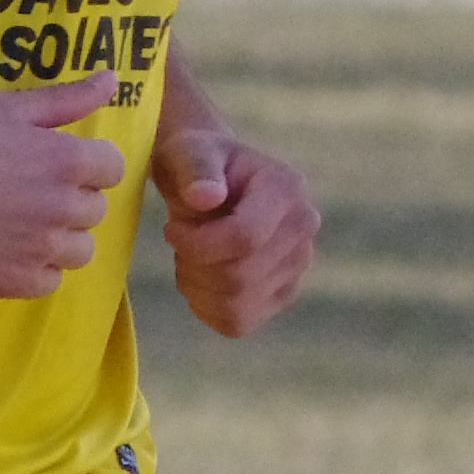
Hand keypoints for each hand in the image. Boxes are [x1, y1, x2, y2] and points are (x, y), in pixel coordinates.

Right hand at [0, 72, 125, 298]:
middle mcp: (60, 208)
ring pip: (79, 251)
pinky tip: (4, 248)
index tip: (53, 162)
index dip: (86, 163)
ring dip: (58, 237)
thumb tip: (113, 81)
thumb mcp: (5, 107)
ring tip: (18, 222)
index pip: (112, 169)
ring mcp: (38, 250)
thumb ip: (65, 98)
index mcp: (65, 161)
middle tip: (26, 189)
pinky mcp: (13, 283)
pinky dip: (34, 268)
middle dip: (70, 198)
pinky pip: (49, 281)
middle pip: (95, 210)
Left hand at [152, 127, 318, 336]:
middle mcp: (304, 226)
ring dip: (196, 285)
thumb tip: (206, 197)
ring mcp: (298, 264)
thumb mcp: (188, 150)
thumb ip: (195, 169)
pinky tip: (198, 277)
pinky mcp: (283, 293)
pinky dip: (205, 306)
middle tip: (176, 238)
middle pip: (240, 276)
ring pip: (237, 304)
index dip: (197, 244)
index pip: (245, 238)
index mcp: (287, 188)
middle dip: (193, 263)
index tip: (170, 229)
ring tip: (188, 254)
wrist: (206, 178)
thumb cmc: (195, 159)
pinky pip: (238, 323)